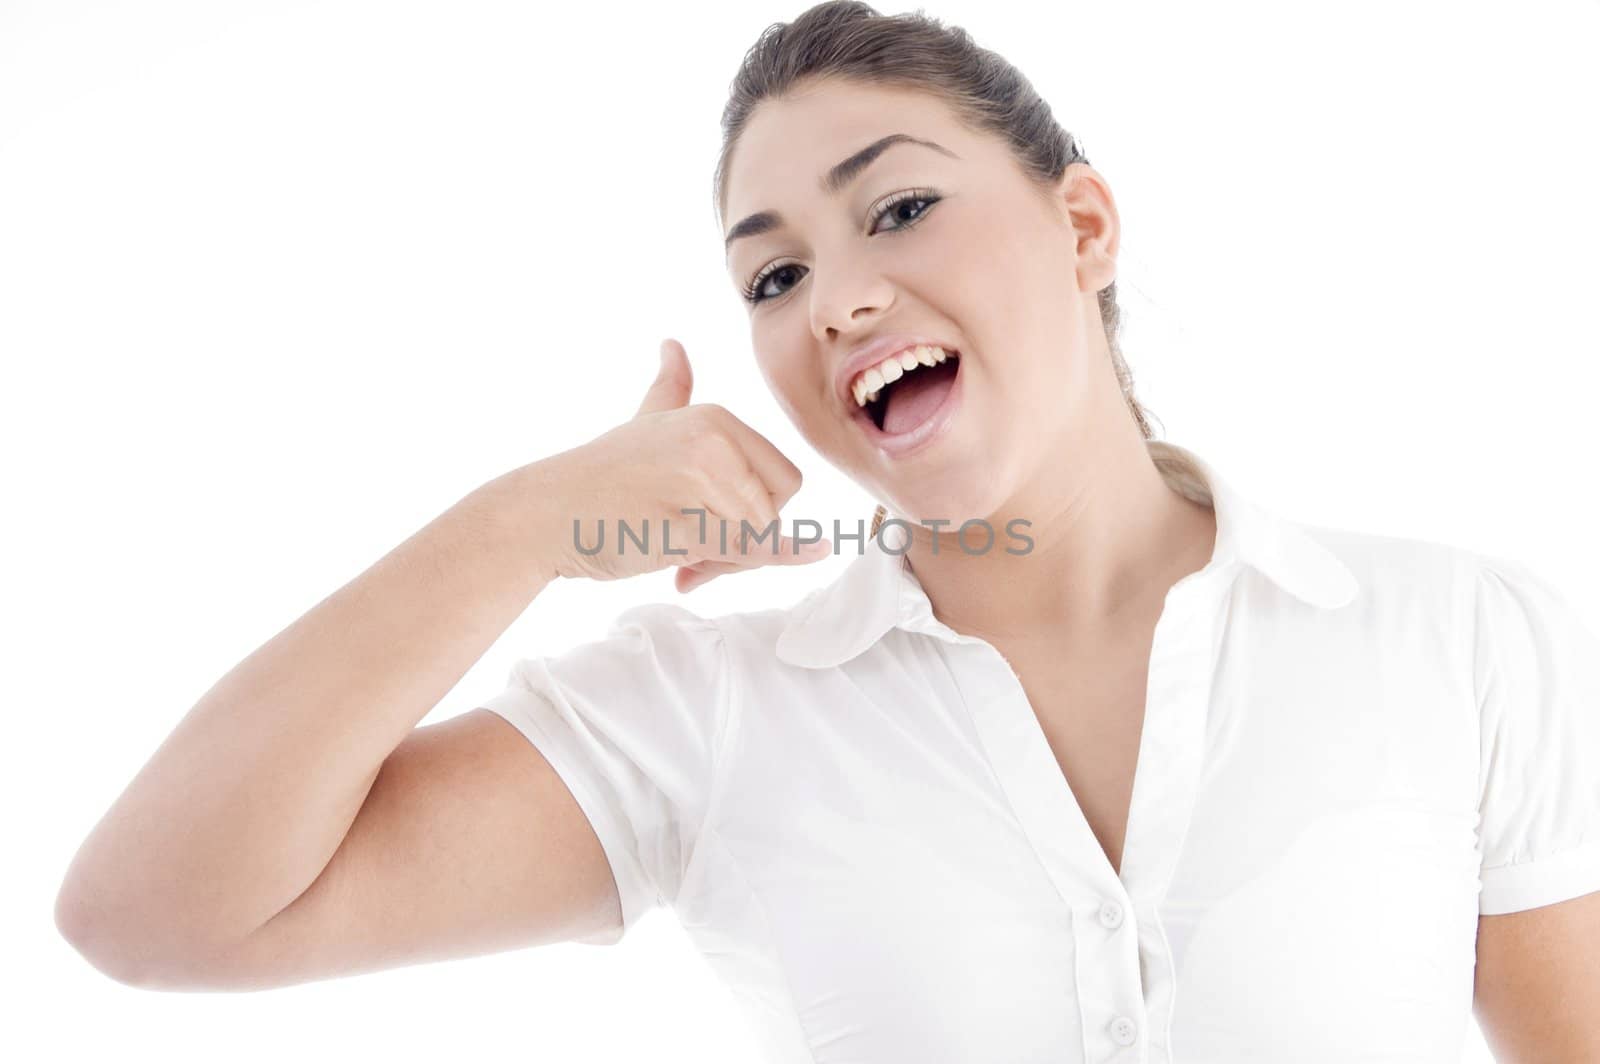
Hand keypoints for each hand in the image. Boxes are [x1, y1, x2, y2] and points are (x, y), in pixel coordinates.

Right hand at [533, 338, 830, 591]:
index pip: (784, 480)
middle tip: (698, 553)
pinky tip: (686, 576)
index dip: (759, 513)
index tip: (713, 527)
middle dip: (749, 540)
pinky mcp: (687, 524)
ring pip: (759, 539)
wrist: (543, 514)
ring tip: (678, 562)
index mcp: (717, 419)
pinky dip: (723, 571)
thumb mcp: (644, 421)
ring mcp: (700, 480)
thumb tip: (673, 345)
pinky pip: (739, 556)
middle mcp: (715, 440)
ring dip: (726, 564)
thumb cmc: (599, 479)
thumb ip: (670, 387)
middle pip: (777, 510)